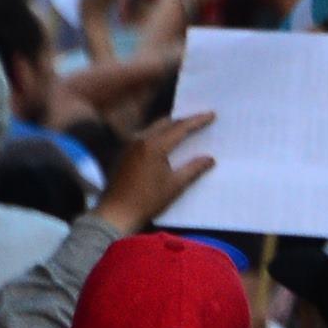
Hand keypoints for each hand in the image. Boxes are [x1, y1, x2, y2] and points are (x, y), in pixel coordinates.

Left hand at [92, 112, 216, 231]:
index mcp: (155, 146)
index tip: (211, 114)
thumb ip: (193, 169)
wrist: (116, 213)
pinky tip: (165, 142)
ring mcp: (130, 145)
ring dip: (170, 126)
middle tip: (199, 120)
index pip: (180, 127)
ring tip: (184, 129)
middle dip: (183, 120)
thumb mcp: (175, 185)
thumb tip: (209, 158)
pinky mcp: (124, 152)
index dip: (197, 120)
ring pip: (154, 128)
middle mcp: (140, 140)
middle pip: (166, 122)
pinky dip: (158, 134)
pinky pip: (144, 136)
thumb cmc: (148, 200)